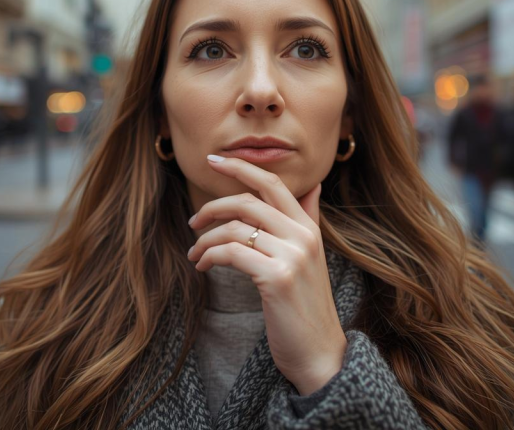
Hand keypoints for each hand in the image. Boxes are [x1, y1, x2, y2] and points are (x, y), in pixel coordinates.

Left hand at [187, 155, 345, 395]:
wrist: (320, 353)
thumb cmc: (306, 307)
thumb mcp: (311, 258)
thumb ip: (308, 220)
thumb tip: (313, 187)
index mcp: (309, 228)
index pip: (273, 183)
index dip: (241, 168)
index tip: (213, 160)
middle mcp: (303, 236)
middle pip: (248, 201)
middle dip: (213, 206)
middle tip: (193, 221)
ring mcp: (292, 255)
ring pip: (235, 228)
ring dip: (206, 239)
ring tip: (196, 253)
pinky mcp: (276, 277)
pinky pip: (231, 252)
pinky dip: (210, 256)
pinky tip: (203, 266)